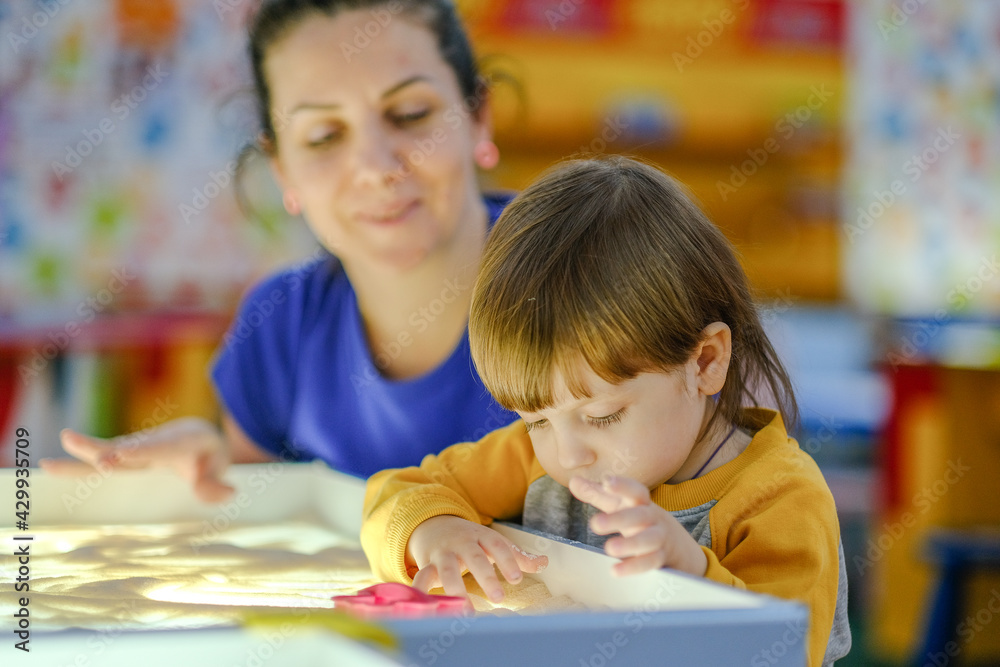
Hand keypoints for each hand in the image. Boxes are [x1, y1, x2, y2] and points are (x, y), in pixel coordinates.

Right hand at [40, 417, 233, 502]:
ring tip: (49, 464)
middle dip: (100, 448)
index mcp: (177, 441)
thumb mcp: (219, 463)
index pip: (155, 448)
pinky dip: (77, 465)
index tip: (117, 455)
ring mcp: (134, 450)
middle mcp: (151, 443)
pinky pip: (100, 461)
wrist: (196, 435)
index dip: (137, 452)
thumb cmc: (208, 452)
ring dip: (81, 456)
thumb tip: (224, 493)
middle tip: (72, 443)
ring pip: (105, 453)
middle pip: (123, 446)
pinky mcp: (123, 457)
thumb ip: (217, 480)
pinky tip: (50, 468)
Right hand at [407, 515, 548, 602]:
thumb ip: (517, 556)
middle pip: (474, 557)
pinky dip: (420, 590)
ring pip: (447, 568)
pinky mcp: (427, 565)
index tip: (517, 579)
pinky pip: (422, 577)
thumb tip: (544, 562)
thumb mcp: (493, 543)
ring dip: (455, 588)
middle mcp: (462, 543)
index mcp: (482, 536)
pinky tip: (425, 604)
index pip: (498, 546)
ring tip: (466, 609)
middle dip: (485, 576)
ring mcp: (444, 553)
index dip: (508, 561)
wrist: (434, 525)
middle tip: (498, 597)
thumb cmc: (471, 540)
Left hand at [569, 475, 706, 576]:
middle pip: (639, 516)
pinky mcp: (661, 558)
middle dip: (619, 519)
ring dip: (630, 544)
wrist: (679, 546)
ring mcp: (659, 538)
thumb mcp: (620, 505)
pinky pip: (650, 562)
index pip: (635, 490)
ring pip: (649, 540)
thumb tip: (573, 480)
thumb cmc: (640, 519)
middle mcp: (651, 518)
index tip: (607, 482)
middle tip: (595, 523)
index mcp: (641, 502)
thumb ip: (597, 494)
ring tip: (609, 549)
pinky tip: (615, 571)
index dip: (622, 486)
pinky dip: (634, 567)